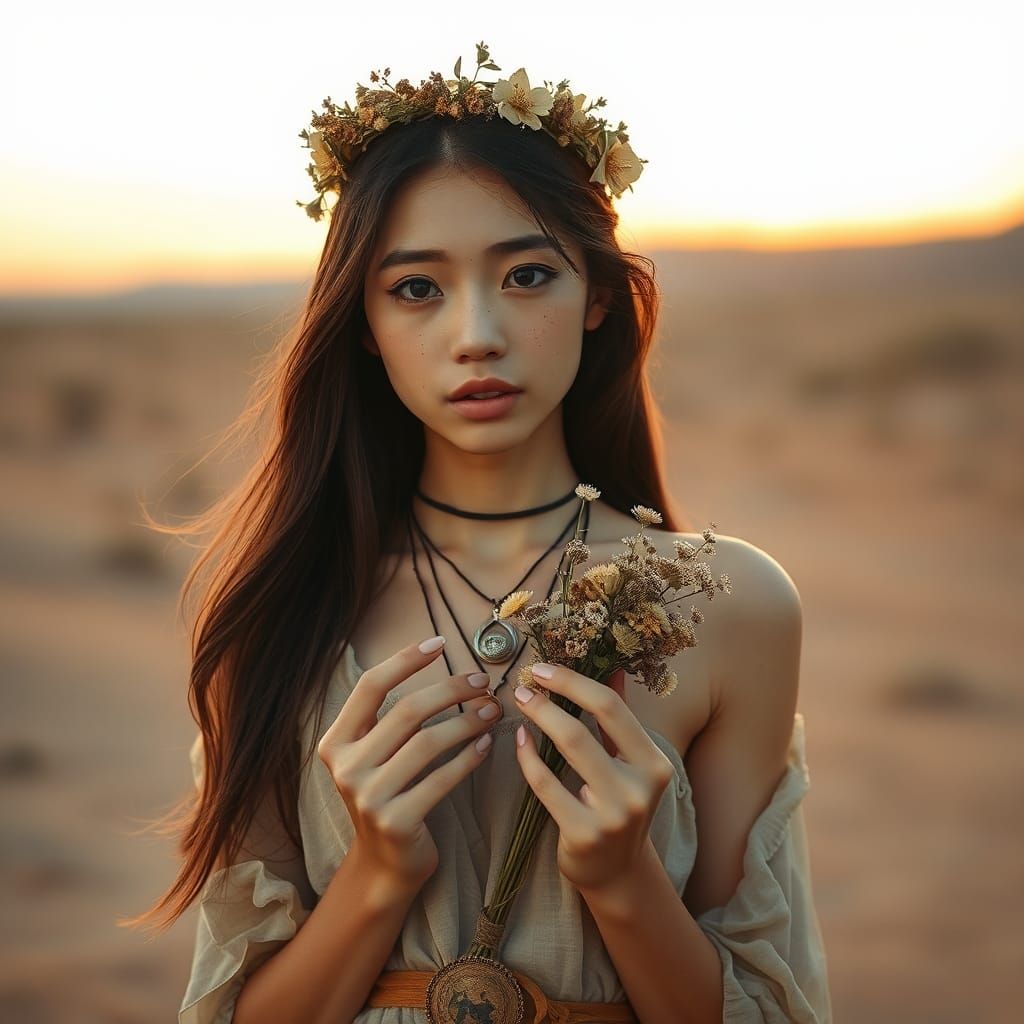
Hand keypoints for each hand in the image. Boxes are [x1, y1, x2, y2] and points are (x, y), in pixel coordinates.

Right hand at [317, 637, 502, 888]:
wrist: (385, 863)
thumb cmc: (389, 793)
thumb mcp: (374, 753)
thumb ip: (391, 716)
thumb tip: (438, 660)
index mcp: (336, 741)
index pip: (370, 686)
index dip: (405, 660)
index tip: (440, 642)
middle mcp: (345, 767)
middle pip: (406, 711)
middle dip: (451, 690)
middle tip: (483, 682)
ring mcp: (368, 797)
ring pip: (427, 742)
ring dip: (466, 721)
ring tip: (492, 710)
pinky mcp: (396, 821)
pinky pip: (442, 778)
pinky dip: (470, 757)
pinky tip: (488, 743)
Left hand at [513, 663, 675, 893]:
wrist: (616, 872)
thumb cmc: (618, 806)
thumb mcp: (628, 763)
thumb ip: (620, 717)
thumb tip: (613, 668)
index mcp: (654, 763)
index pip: (612, 708)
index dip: (575, 682)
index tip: (544, 669)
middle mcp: (640, 788)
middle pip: (588, 725)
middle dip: (552, 697)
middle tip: (526, 684)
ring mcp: (613, 814)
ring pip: (569, 748)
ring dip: (540, 718)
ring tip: (521, 703)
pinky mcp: (584, 834)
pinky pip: (546, 784)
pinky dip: (529, 757)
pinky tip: (521, 741)